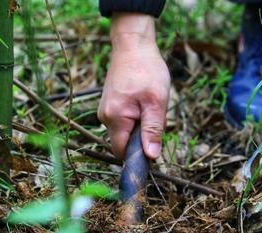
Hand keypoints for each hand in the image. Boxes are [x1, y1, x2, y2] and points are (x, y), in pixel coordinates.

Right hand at [98, 13, 169, 159]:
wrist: (133, 45)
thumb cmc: (147, 70)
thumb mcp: (156, 102)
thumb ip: (153, 130)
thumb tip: (151, 157)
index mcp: (115, 118)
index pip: (122, 152)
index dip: (138, 155)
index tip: (153, 146)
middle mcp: (105, 117)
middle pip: (125, 141)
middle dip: (142, 136)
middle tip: (155, 115)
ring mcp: (105, 110)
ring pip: (126, 130)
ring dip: (140, 125)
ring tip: (149, 104)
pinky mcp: (110, 104)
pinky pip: (124, 120)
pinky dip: (136, 116)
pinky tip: (143, 100)